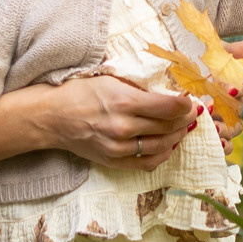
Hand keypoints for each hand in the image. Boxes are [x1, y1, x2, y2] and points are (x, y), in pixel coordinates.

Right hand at [40, 67, 195, 169]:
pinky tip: (167, 146)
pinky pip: (146, 163)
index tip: (190, 101)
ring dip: (177, 137)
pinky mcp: (113, 161)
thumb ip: (138, 87)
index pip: (168, 107)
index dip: (185, 105)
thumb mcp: (110, 79)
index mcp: (124, 101)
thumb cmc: (80, 92)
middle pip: (168, 127)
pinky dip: (162, 155)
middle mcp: (123, 127)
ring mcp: (118, 147)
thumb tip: (167, 91)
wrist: (52, 117)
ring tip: (182, 128)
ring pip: (161, 146)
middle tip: (191, 113)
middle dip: (184, 120)